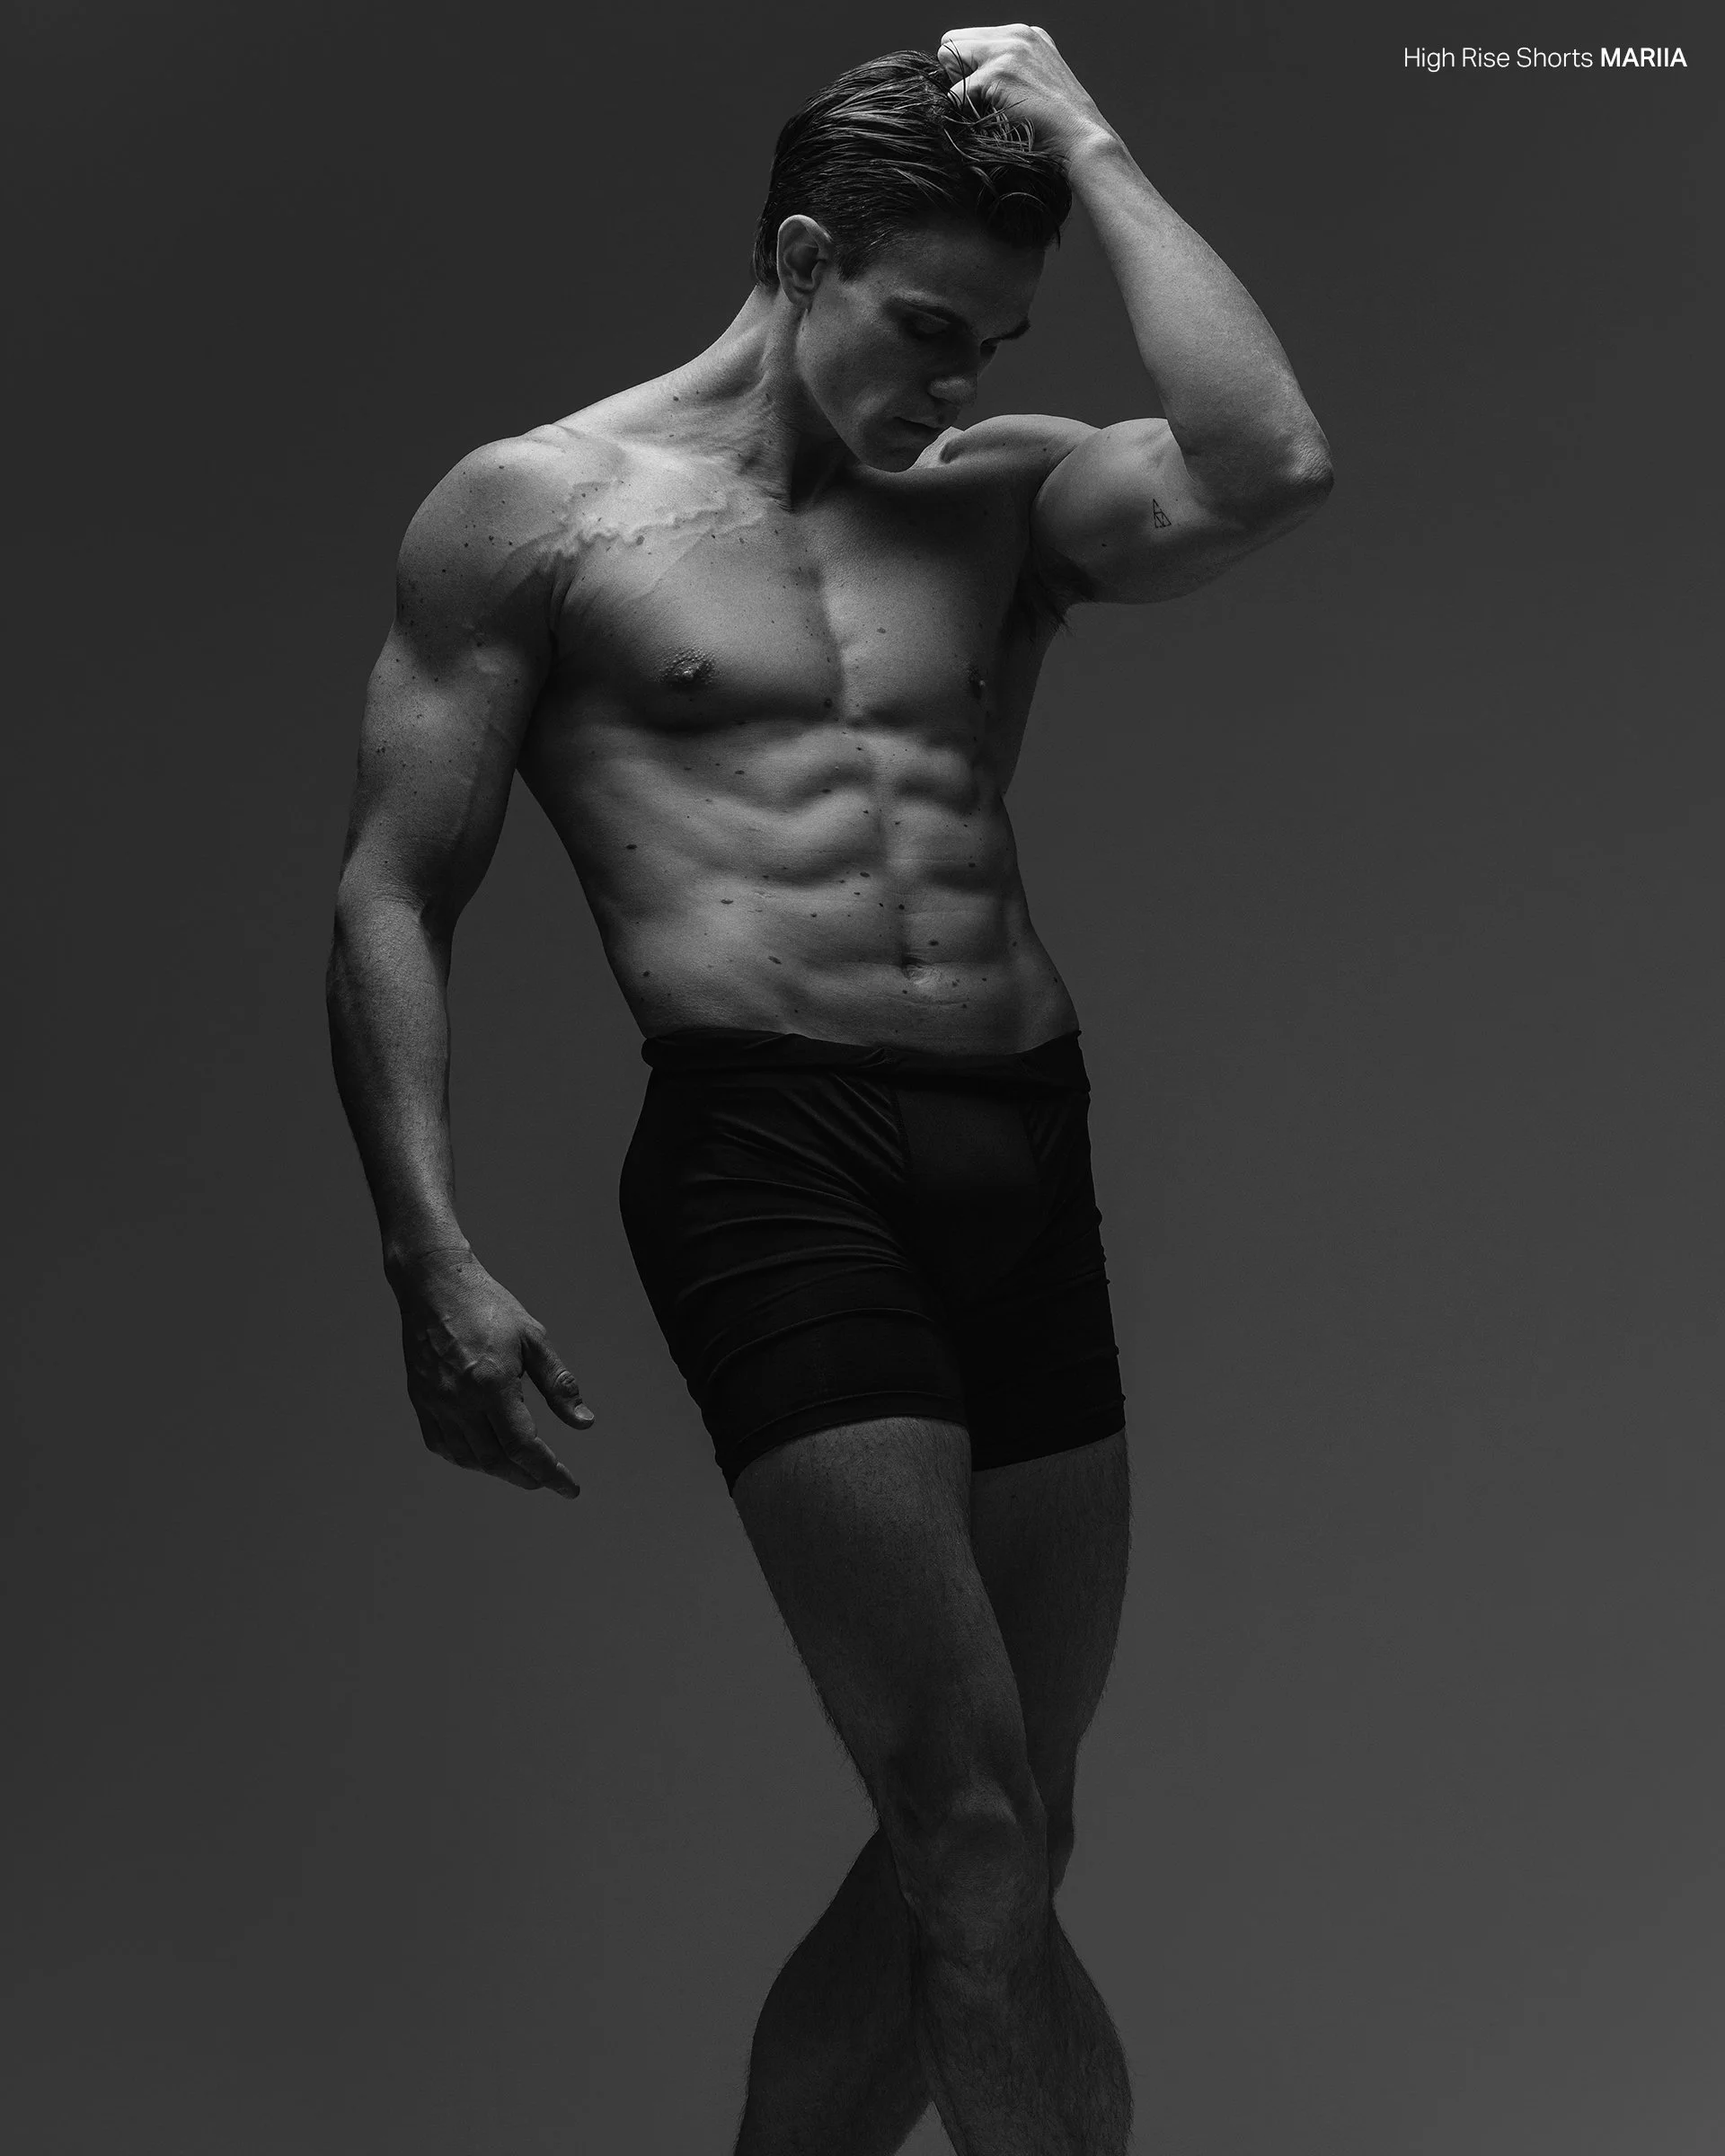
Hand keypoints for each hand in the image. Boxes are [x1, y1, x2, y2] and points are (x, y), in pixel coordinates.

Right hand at [394, 1247, 590, 1497]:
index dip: (549, 1471)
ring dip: (498, 1470)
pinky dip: (466, 1459)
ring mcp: (435, 1402)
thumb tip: (584, 1423)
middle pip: (496, 1459)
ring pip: (468, 1458)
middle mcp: (460, 1399)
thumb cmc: (489, 1306)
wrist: (434, 1285)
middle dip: (526, 1477)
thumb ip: (558, 1383)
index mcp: (492, 1383)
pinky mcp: (420, 1399)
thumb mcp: (533, 1338)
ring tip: (521, 1469)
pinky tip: (483, 1455)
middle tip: (547, 1479)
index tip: (569, 1488)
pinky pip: (442, 1444)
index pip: (524, 1445)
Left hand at [935, 23, 1116, 160]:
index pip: (971, 38)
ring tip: (985, 108)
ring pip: (949, 56)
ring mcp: (1008, 49)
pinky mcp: (999, 71)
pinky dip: (962, 110)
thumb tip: (970, 77)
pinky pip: (955, 91)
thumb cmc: (1058, 125)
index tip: (985, 92)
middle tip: (979, 101)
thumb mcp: (1037, 83)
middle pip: (954, 40)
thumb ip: (1009, 69)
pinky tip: (985, 120)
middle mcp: (1017, 34)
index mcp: (1027, 34)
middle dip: (957, 72)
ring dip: (959, 87)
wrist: (1080, 139)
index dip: (969, 67)